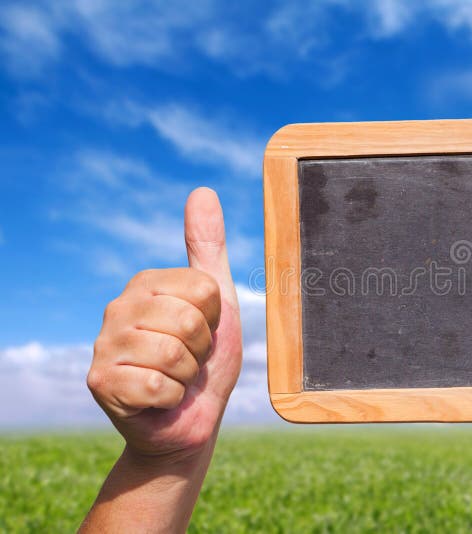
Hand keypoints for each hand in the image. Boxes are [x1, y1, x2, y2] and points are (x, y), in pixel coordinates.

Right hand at [87, 187, 241, 458]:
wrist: (189, 421)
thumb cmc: (205, 361)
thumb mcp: (218, 303)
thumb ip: (208, 248)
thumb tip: (203, 190)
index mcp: (147, 283)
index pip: (204, 289)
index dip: (214, 318)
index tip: (203, 332)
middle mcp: (118, 307)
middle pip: (189, 319)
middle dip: (201, 349)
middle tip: (189, 359)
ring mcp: (104, 343)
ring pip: (174, 353)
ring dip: (187, 374)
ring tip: (175, 377)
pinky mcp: (100, 381)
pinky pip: (157, 384)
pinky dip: (171, 398)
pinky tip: (158, 398)